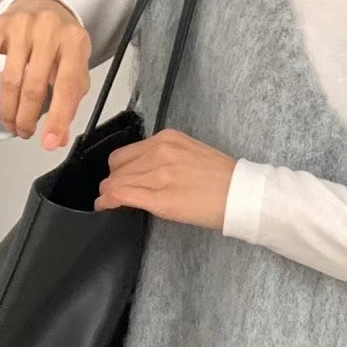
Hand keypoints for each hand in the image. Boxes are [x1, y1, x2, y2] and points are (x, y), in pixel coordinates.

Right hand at [0, 0, 90, 149]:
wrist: (45, 8)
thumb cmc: (62, 45)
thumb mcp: (77, 70)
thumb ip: (70, 104)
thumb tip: (57, 137)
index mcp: (74, 42)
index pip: (67, 87)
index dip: (57, 119)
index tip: (48, 142)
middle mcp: (48, 29)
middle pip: (34, 86)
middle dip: (27, 118)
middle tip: (25, 132)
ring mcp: (21, 25)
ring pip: (11, 78)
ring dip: (9, 109)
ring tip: (12, 123)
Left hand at [94, 130, 236, 231]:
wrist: (242, 195)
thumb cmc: (224, 179)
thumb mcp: (191, 154)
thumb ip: (165, 157)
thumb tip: (145, 171)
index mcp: (168, 139)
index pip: (127, 152)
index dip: (119, 168)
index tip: (118, 178)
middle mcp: (159, 152)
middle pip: (117, 166)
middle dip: (112, 181)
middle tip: (112, 194)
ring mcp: (159, 174)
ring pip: (115, 181)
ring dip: (108, 193)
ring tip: (108, 202)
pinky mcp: (160, 198)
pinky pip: (121, 195)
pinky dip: (107, 201)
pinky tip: (104, 207)